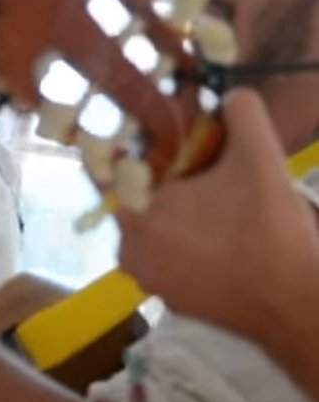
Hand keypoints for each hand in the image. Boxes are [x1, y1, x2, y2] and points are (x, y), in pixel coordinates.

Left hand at [116, 88, 318, 335]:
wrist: (295, 305)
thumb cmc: (268, 232)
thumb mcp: (260, 160)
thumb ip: (242, 113)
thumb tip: (231, 95)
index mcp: (135, 216)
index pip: (105, 172)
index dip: (124, 149)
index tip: (146, 135)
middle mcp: (128, 251)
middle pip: (129, 201)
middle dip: (154, 180)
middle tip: (189, 165)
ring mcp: (147, 279)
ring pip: (147, 230)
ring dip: (168, 212)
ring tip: (206, 200)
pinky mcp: (168, 299)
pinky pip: (162, 256)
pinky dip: (177, 241)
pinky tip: (212, 233)